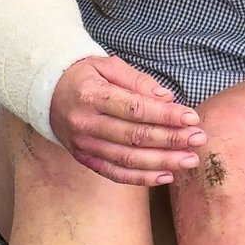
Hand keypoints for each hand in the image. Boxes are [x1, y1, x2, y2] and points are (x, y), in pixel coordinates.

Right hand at [50, 56, 205, 185]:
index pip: (134, 108)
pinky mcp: (83, 158)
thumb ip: (137, 80)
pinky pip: (115, 173)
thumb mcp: (106, 65)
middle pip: (134, 136)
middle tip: (198, 139)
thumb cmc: (82, 75)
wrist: (46, 91)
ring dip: (163, 161)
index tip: (191, 117)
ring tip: (190, 159)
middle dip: (171, 139)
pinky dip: (141, 179)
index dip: (166, 115)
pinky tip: (166, 176)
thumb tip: (167, 98)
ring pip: (128, 159)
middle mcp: (85, 122)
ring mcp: (83, 144)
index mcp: (91, 94)